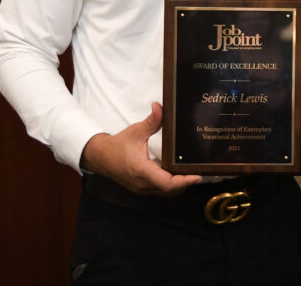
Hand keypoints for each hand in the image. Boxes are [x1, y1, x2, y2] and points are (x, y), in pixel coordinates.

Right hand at [80, 102, 201, 195]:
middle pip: (169, 191)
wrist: (99, 157)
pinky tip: (177, 177)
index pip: (167, 182)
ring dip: (178, 186)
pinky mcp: (141, 188)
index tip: (197, 176)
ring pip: (165, 193)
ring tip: (192, 175)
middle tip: (200, 174)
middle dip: (185, 184)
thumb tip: (160, 107)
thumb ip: (151, 121)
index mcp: (142, 171)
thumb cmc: (117, 146)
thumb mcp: (136, 131)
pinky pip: (159, 191)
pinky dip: (170, 186)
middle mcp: (143, 184)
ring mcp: (141, 189)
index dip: (184, 181)